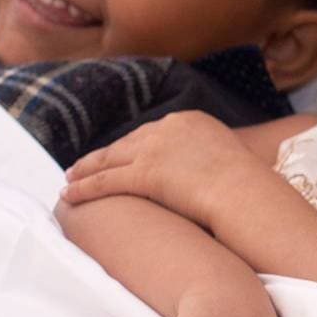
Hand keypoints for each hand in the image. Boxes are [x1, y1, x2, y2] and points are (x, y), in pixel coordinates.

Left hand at [61, 111, 257, 220]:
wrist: (246, 192)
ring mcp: (153, 150)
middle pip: (125, 143)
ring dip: (84, 170)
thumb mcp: (231, 159)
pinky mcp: (144, 173)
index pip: (149, 133)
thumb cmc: (247, 186)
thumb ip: (211, 158)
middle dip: (102, 156)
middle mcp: (167, 128)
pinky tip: (68, 196)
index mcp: (189, 120)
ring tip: (69, 179)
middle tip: (81, 165)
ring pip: (109, 160)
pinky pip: (105, 181)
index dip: (130, 147)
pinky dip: (84, 189)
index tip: (117, 154)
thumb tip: (211, 173)